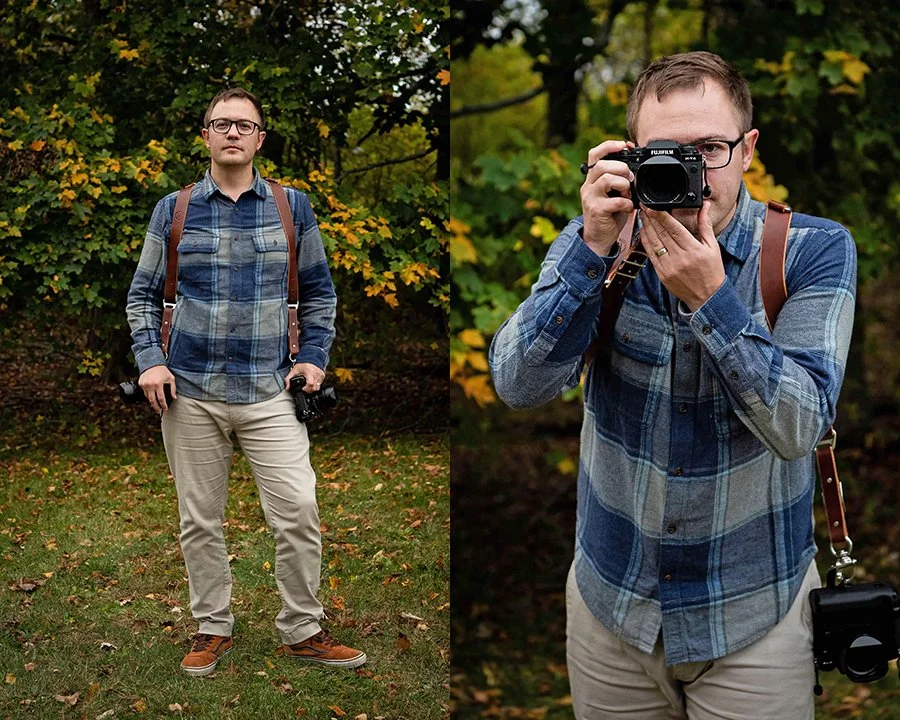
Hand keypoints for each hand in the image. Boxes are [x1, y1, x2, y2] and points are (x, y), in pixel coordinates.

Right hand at [138, 365, 176, 413]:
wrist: (152, 363)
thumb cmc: (163, 371)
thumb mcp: (171, 378)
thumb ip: (173, 389)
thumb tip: (174, 398)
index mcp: (158, 384)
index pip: (161, 398)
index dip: (163, 405)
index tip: (165, 409)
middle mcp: (150, 385)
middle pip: (152, 400)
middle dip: (156, 407)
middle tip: (159, 411)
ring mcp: (144, 385)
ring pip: (148, 397)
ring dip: (152, 402)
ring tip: (156, 405)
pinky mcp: (140, 384)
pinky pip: (144, 392)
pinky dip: (148, 395)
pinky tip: (152, 397)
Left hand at [285, 362, 324, 393]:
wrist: (311, 357)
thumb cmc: (303, 364)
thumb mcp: (294, 370)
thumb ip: (288, 379)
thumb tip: (287, 387)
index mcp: (309, 372)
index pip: (310, 384)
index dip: (306, 389)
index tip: (303, 389)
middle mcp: (316, 373)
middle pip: (314, 387)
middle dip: (309, 390)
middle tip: (305, 389)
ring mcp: (320, 374)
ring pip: (318, 387)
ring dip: (313, 388)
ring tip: (308, 386)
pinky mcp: (323, 375)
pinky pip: (320, 384)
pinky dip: (316, 385)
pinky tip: (312, 382)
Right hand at [580, 139, 636, 256]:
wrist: (598, 238)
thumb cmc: (608, 215)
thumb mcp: (613, 194)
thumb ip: (618, 181)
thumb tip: (634, 169)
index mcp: (592, 179)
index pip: (595, 154)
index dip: (609, 146)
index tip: (624, 146)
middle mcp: (588, 186)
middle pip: (601, 165)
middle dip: (621, 168)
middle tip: (629, 179)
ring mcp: (590, 198)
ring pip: (607, 179)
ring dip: (623, 184)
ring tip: (627, 194)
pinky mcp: (596, 210)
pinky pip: (615, 201)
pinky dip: (627, 203)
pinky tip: (628, 208)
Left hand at [639, 200, 725, 311]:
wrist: (707, 296)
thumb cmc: (712, 270)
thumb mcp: (712, 246)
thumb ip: (705, 225)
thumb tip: (705, 206)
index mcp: (693, 250)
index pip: (674, 229)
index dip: (662, 217)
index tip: (653, 207)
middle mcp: (680, 258)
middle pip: (662, 234)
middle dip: (651, 219)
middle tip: (644, 207)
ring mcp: (669, 267)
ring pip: (654, 244)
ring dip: (646, 229)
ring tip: (642, 216)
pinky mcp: (662, 274)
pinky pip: (651, 256)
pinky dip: (646, 243)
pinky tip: (643, 233)